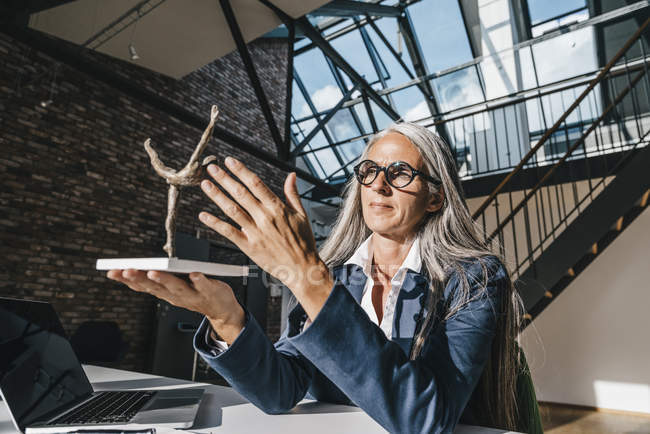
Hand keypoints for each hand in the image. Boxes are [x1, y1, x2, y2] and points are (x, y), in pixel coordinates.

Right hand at [106, 269, 244, 343]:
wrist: (222, 310)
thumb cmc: (195, 293)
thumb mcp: (172, 288)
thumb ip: (157, 280)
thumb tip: (134, 268)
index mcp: (166, 293)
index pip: (143, 287)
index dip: (127, 280)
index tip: (112, 271)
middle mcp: (176, 296)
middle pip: (156, 287)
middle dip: (140, 279)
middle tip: (127, 270)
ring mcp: (193, 295)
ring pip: (177, 288)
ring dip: (165, 280)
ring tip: (154, 271)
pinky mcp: (210, 291)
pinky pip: (204, 286)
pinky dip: (199, 280)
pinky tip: (193, 273)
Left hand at [198, 157, 333, 319]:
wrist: (302, 268)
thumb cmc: (303, 242)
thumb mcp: (302, 215)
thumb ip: (292, 194)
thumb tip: (291, 175)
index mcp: (278, 208)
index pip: (256, 184)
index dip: (241, 171)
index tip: (230, 161)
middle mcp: (265, 218)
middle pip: (241, 194)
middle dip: (225, 179)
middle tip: (212, 167)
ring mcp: (255, 232)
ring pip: (232, 210)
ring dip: (217, 196)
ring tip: (206, 184)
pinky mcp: (249, 246)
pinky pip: (229, 232)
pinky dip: (215, 223)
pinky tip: (204, 215)